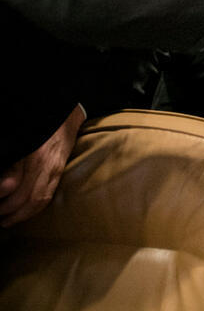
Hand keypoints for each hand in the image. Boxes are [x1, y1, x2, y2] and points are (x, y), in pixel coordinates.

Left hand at [0, 104, 84, 226]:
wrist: (66, 115)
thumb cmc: (41, 126)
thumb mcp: (23, 141)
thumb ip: (13, 166)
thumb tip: (4, 187)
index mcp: (33, 157)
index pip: (13, 186)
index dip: (1, 197)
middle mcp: (46, 166)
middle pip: (27, 198)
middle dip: (8, 211)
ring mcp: (55, 169)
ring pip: (39, 201)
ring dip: (21, 215)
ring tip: (6, 220)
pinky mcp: (60, 171)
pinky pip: (48, 195)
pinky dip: (35, 209)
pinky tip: (23, 213)